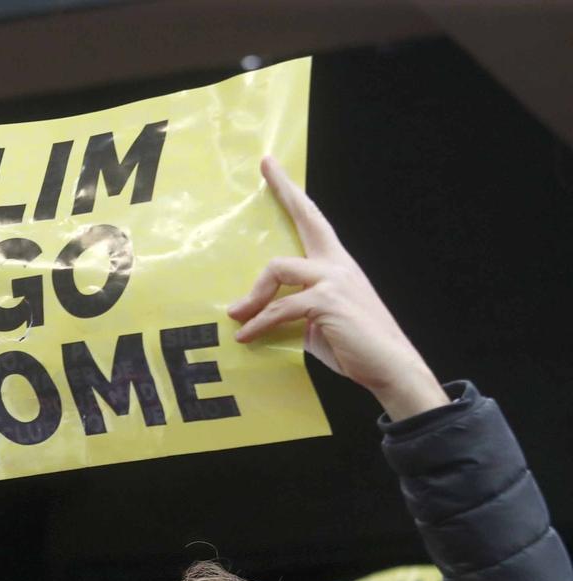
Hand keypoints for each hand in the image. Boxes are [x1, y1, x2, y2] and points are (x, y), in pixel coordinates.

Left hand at [230, 155, 446, 419]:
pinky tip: (247, 337)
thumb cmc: (355, 346)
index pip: (314, 220)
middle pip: (306, 219)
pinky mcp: (327, 302)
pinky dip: (258, 324)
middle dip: (284, 190)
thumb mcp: (319, 322)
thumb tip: (265, 314)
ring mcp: (334, 280)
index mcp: (337, 265)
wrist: (389, 366)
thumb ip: (296, 308)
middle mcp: (338, 264)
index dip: (292, 193)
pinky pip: (279, 308)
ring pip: (278, 268)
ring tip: (238, 317)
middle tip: (264, 167)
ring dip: (253, 297)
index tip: (273, 167)